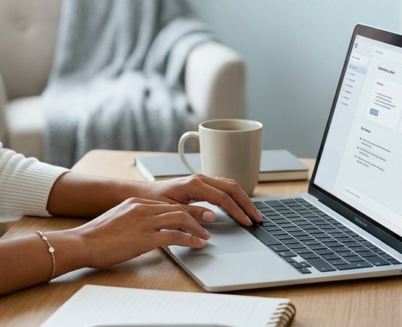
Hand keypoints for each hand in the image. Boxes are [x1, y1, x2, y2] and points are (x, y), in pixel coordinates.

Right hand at [68, 198, 211, 268]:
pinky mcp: (145, 238)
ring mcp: (144, 222)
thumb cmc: (95, 237)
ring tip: (206, 237)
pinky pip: (174, 236)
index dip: (185, 211)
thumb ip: (133, 220)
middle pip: (177, 208)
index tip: (195, 217)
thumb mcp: (117, 221)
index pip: (167, 204)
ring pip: (180, 219)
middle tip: (208, 225)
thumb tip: (145, 229)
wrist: (82, 243)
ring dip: (197, 228)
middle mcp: (141, 208)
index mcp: (135, 202)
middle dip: (196, 216)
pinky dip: (189, 240)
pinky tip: (197, 245)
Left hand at [141, 174, 262, 226]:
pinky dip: (235, 196)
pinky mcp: (201, 184)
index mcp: (194, 185)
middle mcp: (200, 179)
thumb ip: (192, 213)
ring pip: (230, 185)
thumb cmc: (154, 201)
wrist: (143, 195)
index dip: (237, 211)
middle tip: (258, 218)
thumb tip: (212, 217)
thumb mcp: (171, 210)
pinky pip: (223, 187)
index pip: (223, 198)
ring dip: (243, 198)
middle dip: (246, 203)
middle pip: (232, 188)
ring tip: (253, 213)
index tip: (247, 222)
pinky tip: (239, 206)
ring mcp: (202, 180)